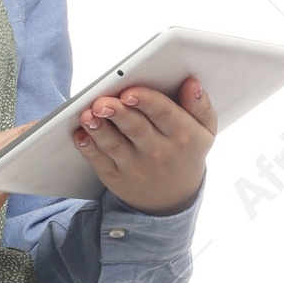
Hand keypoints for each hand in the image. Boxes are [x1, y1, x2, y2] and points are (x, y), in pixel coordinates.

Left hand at [71, 75, 216, 212]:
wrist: (171, 199)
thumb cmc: (185, 152)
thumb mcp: (204, 131)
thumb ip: (199, 106)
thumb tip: (192, 83)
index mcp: (182, 135)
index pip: (164, 114)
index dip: (146, 102)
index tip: (130, 92)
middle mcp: (159, 152)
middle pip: (135, 128)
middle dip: (118, 113)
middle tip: (102, 102)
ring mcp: (135, 166)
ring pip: (114, 144)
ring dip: (98, 129)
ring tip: (88, 115)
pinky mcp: (115, 176)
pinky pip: (99, 161)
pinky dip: (88, 148)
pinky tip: (80, 134)